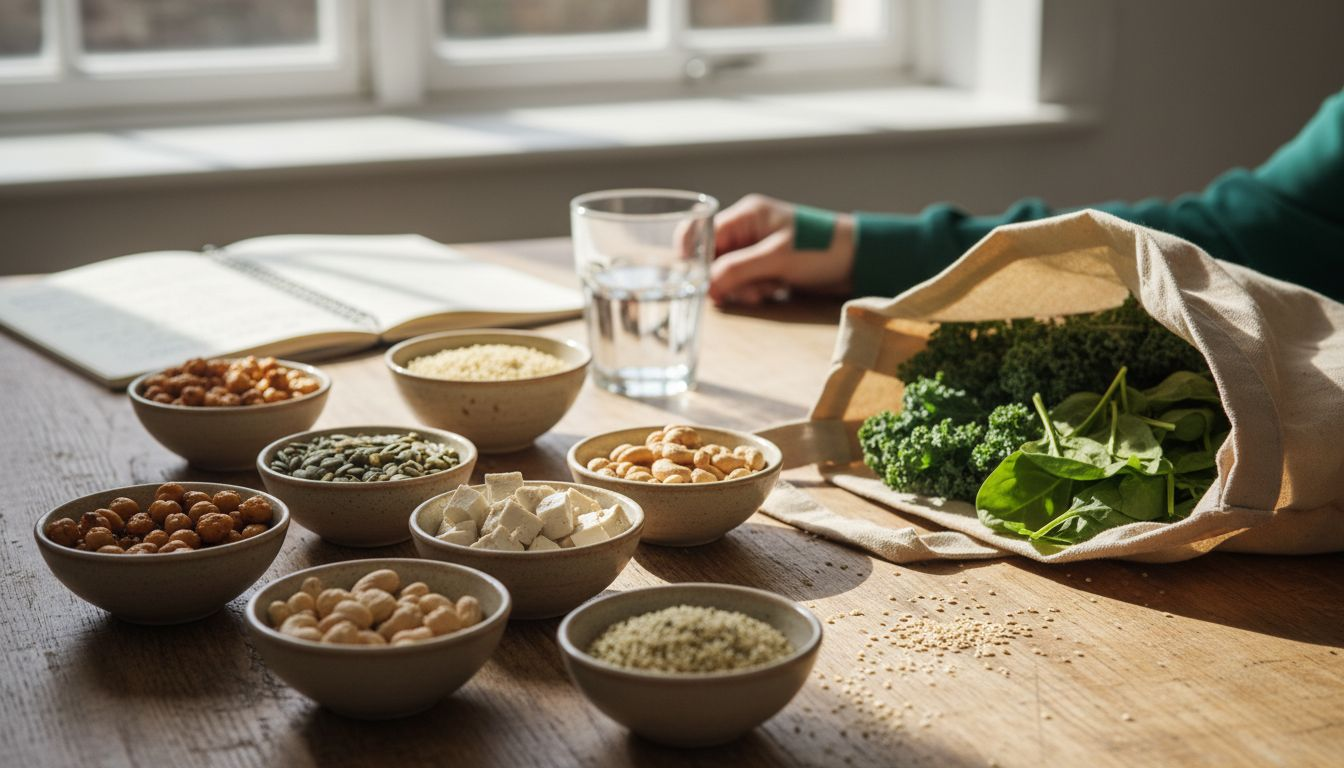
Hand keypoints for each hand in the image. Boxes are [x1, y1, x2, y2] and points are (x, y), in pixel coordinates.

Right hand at [708, 194, 855, 305]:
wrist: (858, 261)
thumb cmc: (821, 249)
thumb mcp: (778, 258)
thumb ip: (738, 269)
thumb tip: (705, 284)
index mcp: (746, 216)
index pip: (701, 232)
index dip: (695, 259)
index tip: (701, 282)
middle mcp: (746, 229)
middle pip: (712, 257)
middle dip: (725, 279)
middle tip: (748, 291)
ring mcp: (755, 249)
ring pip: (727, 273)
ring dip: (742, 288)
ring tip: (767, 291)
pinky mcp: (765, 266)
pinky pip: (744, 281)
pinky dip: (753, 291)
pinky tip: (772, 292)